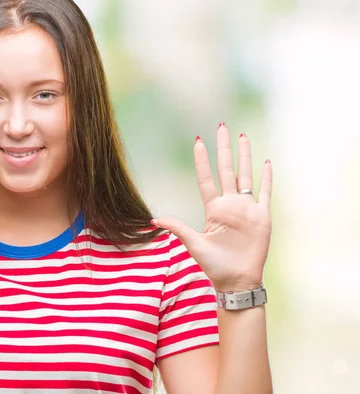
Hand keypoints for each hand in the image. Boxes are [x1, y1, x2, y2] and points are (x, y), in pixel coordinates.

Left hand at [152, 123, 272, 291]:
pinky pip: (265, 193)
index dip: (202, 161)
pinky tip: (266, 162)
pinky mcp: (262, 216)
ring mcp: (247, 209)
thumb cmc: (214, 265)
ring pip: (246, 175)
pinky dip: (267, 178)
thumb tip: (153, 221)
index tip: (198, 142)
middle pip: (227, 169)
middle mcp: (230, 204)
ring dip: (245, 156)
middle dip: (224, 149)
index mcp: (213, 209)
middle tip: (221, 127)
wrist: (236, 280)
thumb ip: (178, 228)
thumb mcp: (193, 244)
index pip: (206, 179)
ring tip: (242, 136)